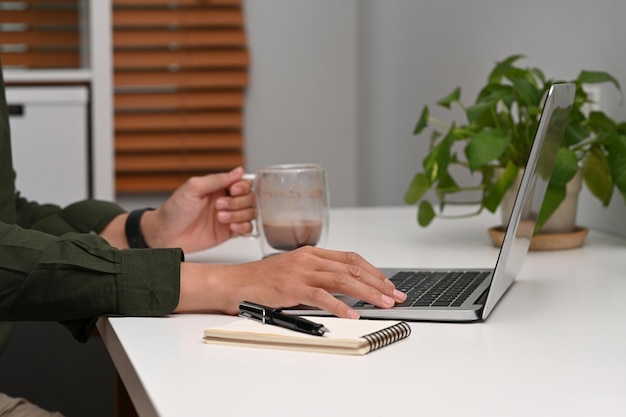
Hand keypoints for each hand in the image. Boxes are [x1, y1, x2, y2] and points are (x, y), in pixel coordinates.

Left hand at [143, 167, 254, 252]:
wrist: (165, 235)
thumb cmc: (174, 210)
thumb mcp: (193, 188)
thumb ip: (217, 179)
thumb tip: (238, 171)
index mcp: (219, 187)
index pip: (243, 182)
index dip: (242, 187)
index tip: (232, 190)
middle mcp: (227, 200)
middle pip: (250, 198)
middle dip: (237, 202)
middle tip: (219, 206)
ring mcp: (229, 216)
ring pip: (250, 213)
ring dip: (238, 215)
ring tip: (220, 218)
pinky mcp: (229, 233)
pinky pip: (247, 229)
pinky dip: (243, 228)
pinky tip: (231, 228)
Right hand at [176, 246, 406, 318]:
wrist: (235, 283)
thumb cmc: (263, 281)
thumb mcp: (296, 273)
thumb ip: (318, 277)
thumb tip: (346, 290)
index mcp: (312, 253)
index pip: (351, 258)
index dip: (373, 271)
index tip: (388, 284)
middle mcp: (309, 258)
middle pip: (352, 268)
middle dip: (378, 282)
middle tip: (395, 295)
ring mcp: (300, 271)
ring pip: (342, 279)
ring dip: (367, 292)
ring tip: (383, 303)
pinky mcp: (291, 287)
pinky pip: (321, 295)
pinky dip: (339, 305)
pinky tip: (352, 313)